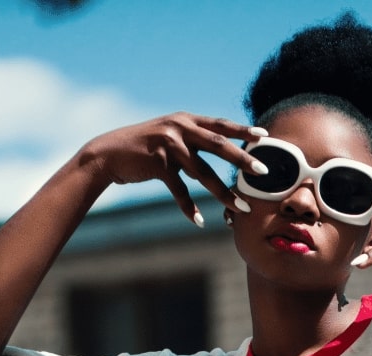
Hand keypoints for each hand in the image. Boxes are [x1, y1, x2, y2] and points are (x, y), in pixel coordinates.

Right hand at [80, 112, 268, 223]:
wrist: (107, 154)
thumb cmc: (141, 147)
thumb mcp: (169, 137)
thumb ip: (191, 142)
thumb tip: (215, 153)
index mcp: (186, 120)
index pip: (220, 125)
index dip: (243, 130)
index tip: (265, 136)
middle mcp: (179, 128)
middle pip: (218, 145)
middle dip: (242, 159)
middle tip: (263, 172)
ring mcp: (168, 145)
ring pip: (203, 172)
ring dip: (223, 192)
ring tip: (241, 207)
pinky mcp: (157, 163)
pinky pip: (179, 189)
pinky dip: (188, 207)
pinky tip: (198, 221)